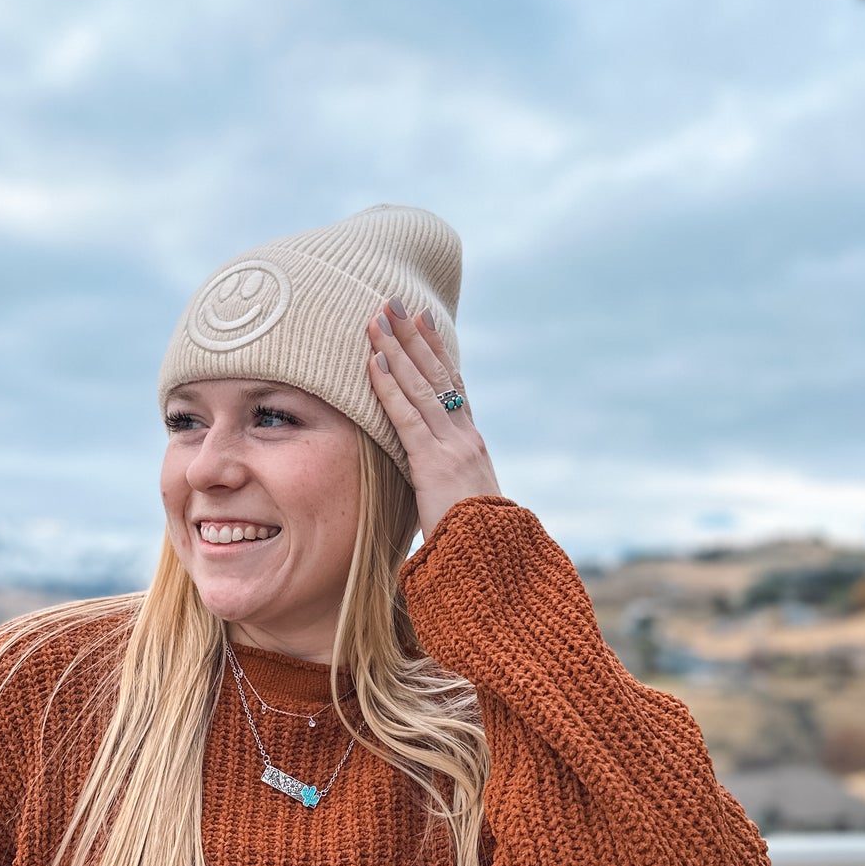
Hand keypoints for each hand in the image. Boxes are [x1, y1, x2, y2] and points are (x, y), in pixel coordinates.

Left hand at [366, 302, 501, 541]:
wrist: (491, 563)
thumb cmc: (475, 545)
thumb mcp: (462, 505)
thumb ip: (445, 486)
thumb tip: (432, 488)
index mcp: (472, 445)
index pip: (454, 388)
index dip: (438, 354)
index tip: (425, 324)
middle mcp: (465, 437)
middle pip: (438, 375)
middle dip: (415, 336)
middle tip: (396, 302)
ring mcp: (451, 446)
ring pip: (421, 386)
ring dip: (397, 348)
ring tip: (378, 317)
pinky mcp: (432, 462)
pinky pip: (406, 416)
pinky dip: (388, 386)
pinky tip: (373, 361)